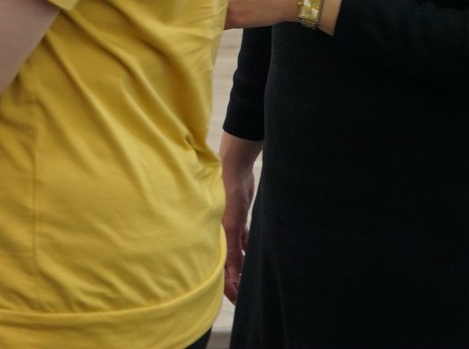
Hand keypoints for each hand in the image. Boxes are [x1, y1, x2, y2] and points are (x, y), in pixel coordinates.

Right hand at [219, 131, 262, 302]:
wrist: (235, 168)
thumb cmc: (228, 195)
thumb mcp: (232, 226)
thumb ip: (233, 252)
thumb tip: (234, 277)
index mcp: (213, 236)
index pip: (218, 268)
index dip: (227, 286)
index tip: (239, 300)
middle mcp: (218, 234)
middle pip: (227, 264)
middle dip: (235, 279)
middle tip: (246, 296)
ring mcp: (228, 227)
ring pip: (236, 253)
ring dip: (243, 266)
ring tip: (251, 282)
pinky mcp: (238, 220)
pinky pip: (244, 240)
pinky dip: (248, 249)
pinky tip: (255, 256)